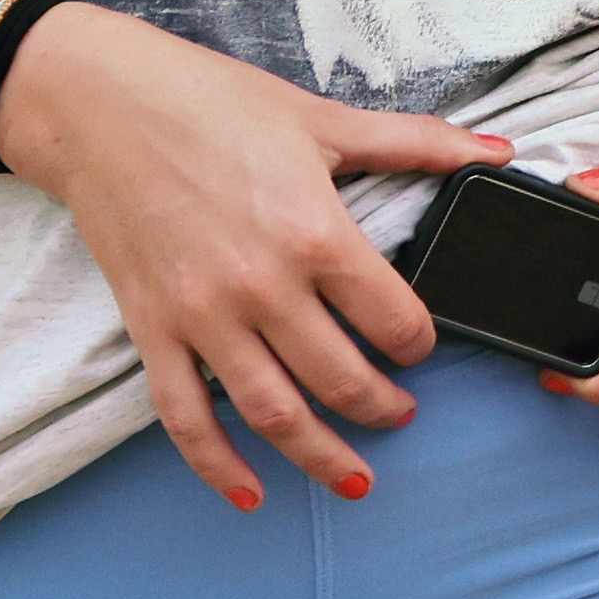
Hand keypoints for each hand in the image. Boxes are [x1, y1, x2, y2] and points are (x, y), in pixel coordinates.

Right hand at [0, 5, 496, 511]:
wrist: (101, 106)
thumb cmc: (213, 104)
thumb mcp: (324, 121)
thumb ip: (417, 144)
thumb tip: (497, 153)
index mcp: (315, 235)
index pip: (393, 319)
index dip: (419, 343)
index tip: (421, 347)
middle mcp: (262, 288)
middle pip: (340, 380)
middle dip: (382, 408)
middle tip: (401, 414)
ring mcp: (203, 317)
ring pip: (272, 415)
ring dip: (319, 456)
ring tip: (355, 477)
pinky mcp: (152, 330)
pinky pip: (185, 418)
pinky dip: (217, 466)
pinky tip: (251, 494)